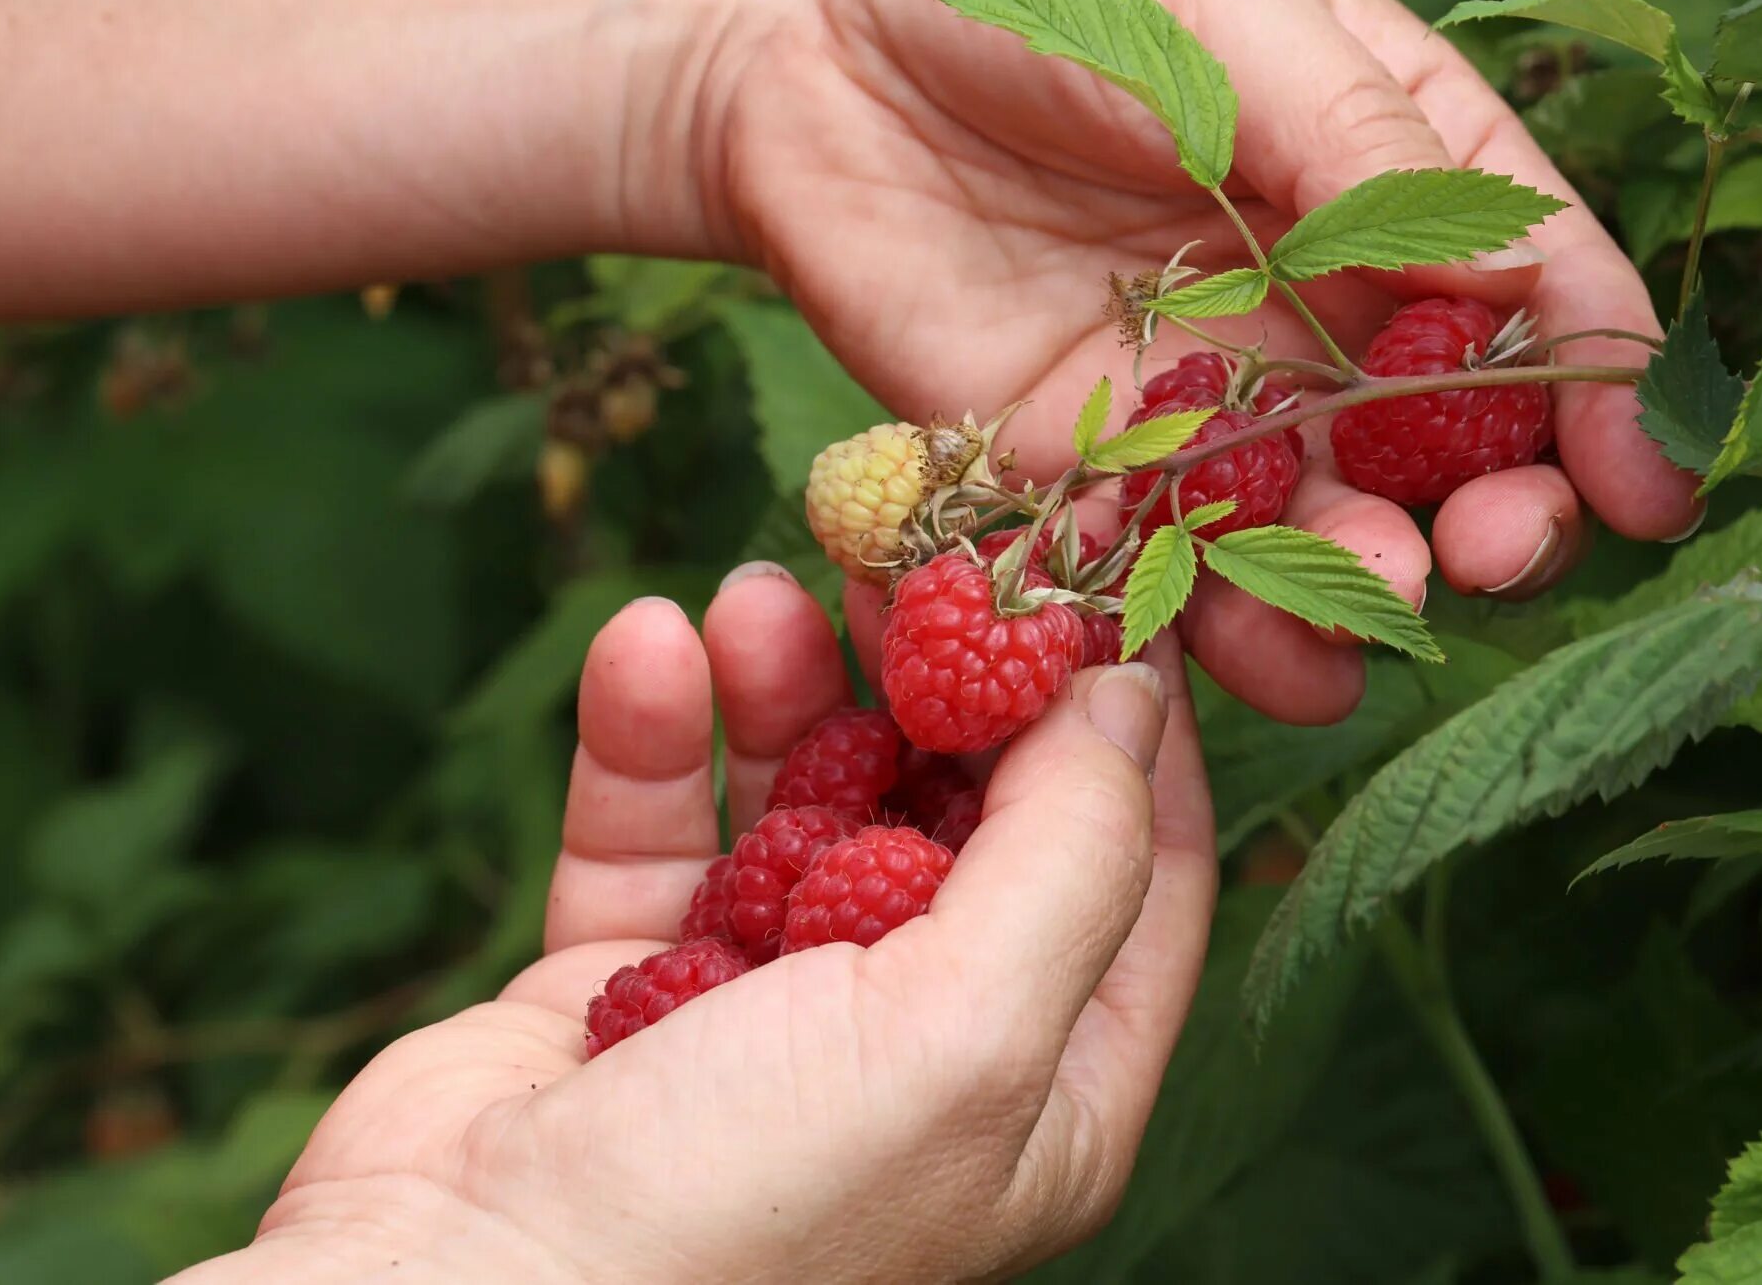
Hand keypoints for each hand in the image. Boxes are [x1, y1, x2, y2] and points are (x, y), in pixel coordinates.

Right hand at [173, 568, 1213, 1283]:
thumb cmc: (745, 1214)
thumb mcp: (967, 1035)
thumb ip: (1071, 855)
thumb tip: (1132, 697)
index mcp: (1041, 1092)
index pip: (1134, 870)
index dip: (1123, 722)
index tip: (1092, 581)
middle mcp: (919, 1049)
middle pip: (962, 813)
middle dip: (940, 675)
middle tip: (912, 547)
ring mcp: (768, 1012)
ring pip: (805, 799)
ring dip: (787, 688)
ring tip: (758, 591)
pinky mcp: (626, 982)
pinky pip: (661, 829)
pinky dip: (655, 737)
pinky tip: (647, 649)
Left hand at [702, 0, 1701, 723]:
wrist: (801, 36)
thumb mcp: (1210, 2)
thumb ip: (1349, 132)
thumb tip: (1512, 259)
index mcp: (1378, 158)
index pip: (1530, 279)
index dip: (1603, 382)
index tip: (1649, 478)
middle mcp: (1308, 295)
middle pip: (1438, 436)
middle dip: (1491, 508)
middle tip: (1499, 553)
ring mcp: (1198, 393)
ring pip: (1311, 524)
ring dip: (1359, 585)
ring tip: (1373, 605)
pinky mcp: (1077, 465)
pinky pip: (1160, 564)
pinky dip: (1204, 623)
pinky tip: (1247, 653)